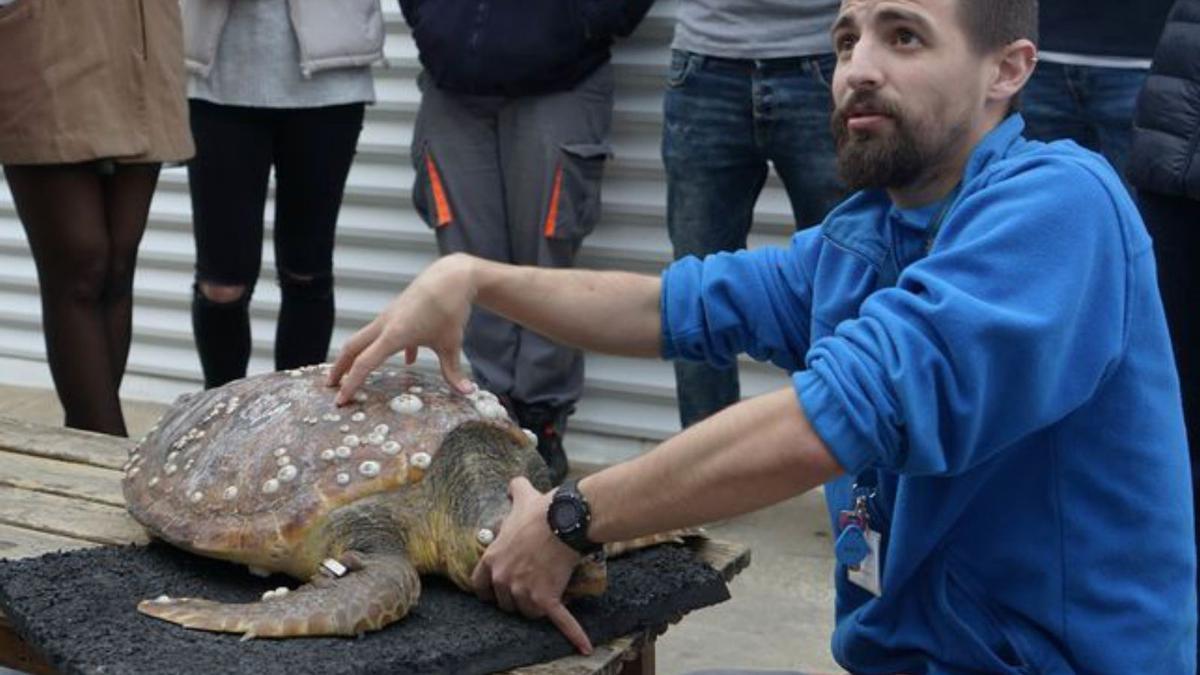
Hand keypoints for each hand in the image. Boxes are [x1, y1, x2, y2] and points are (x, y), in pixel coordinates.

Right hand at [327, 254, 477, 403]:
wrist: (451, 277)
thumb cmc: (450, 309)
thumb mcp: (451, 344)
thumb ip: (453, 371)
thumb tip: (468, 392)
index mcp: (394, 335)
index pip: (365, 363)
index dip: (351, 383)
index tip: (341, 400)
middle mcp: (385, 324)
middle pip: (353, 347)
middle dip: (339, 367)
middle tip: (329, 386)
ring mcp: (390, 316)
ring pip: (365, 338)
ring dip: (356, 356)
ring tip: (351, 372)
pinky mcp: (398, 311)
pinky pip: (386, 333)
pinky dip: (388, 346)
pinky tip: (409, 360)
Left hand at [471, 477, 592, 653]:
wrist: (565, 520)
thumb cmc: (541, 510)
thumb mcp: (521, 496)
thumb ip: (514, 490)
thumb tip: (514, 483)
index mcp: (491, 560)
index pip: (480, 587)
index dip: (489, 590)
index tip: (498, 589)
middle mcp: (503, 580)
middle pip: (506, 603)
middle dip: (517, 598)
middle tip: (532, 585)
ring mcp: (524, 592)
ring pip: (528, 613)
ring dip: (538, 608)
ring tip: (550, 594)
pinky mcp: (546, 600)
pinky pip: (560, 620)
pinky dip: (574, 634)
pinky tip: (584, 645)